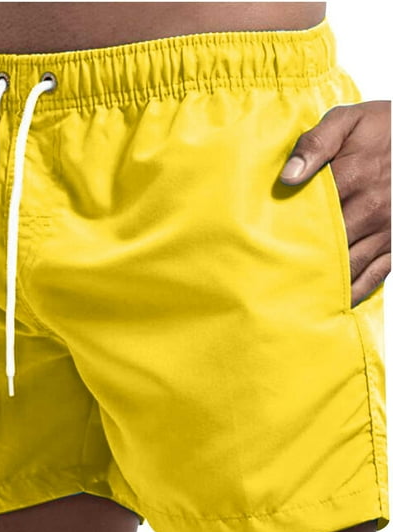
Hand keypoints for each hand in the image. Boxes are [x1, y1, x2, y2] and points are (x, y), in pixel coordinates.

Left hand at [280, 100, 390, 306]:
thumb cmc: (384, 127)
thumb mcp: (347, 121)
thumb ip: (315, 144)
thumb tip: (287, 177)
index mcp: (352, 181)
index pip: (309, 218)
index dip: (283, 236)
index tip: (258, 251)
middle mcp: (371, 212)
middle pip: (327, 249)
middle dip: (299, 266)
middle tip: (268, 285)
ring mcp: (386, 231)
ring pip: (350, 268)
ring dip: (323, 286)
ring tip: (293, 301)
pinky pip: (376, 274)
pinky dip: (355, 291)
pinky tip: (335, 303)